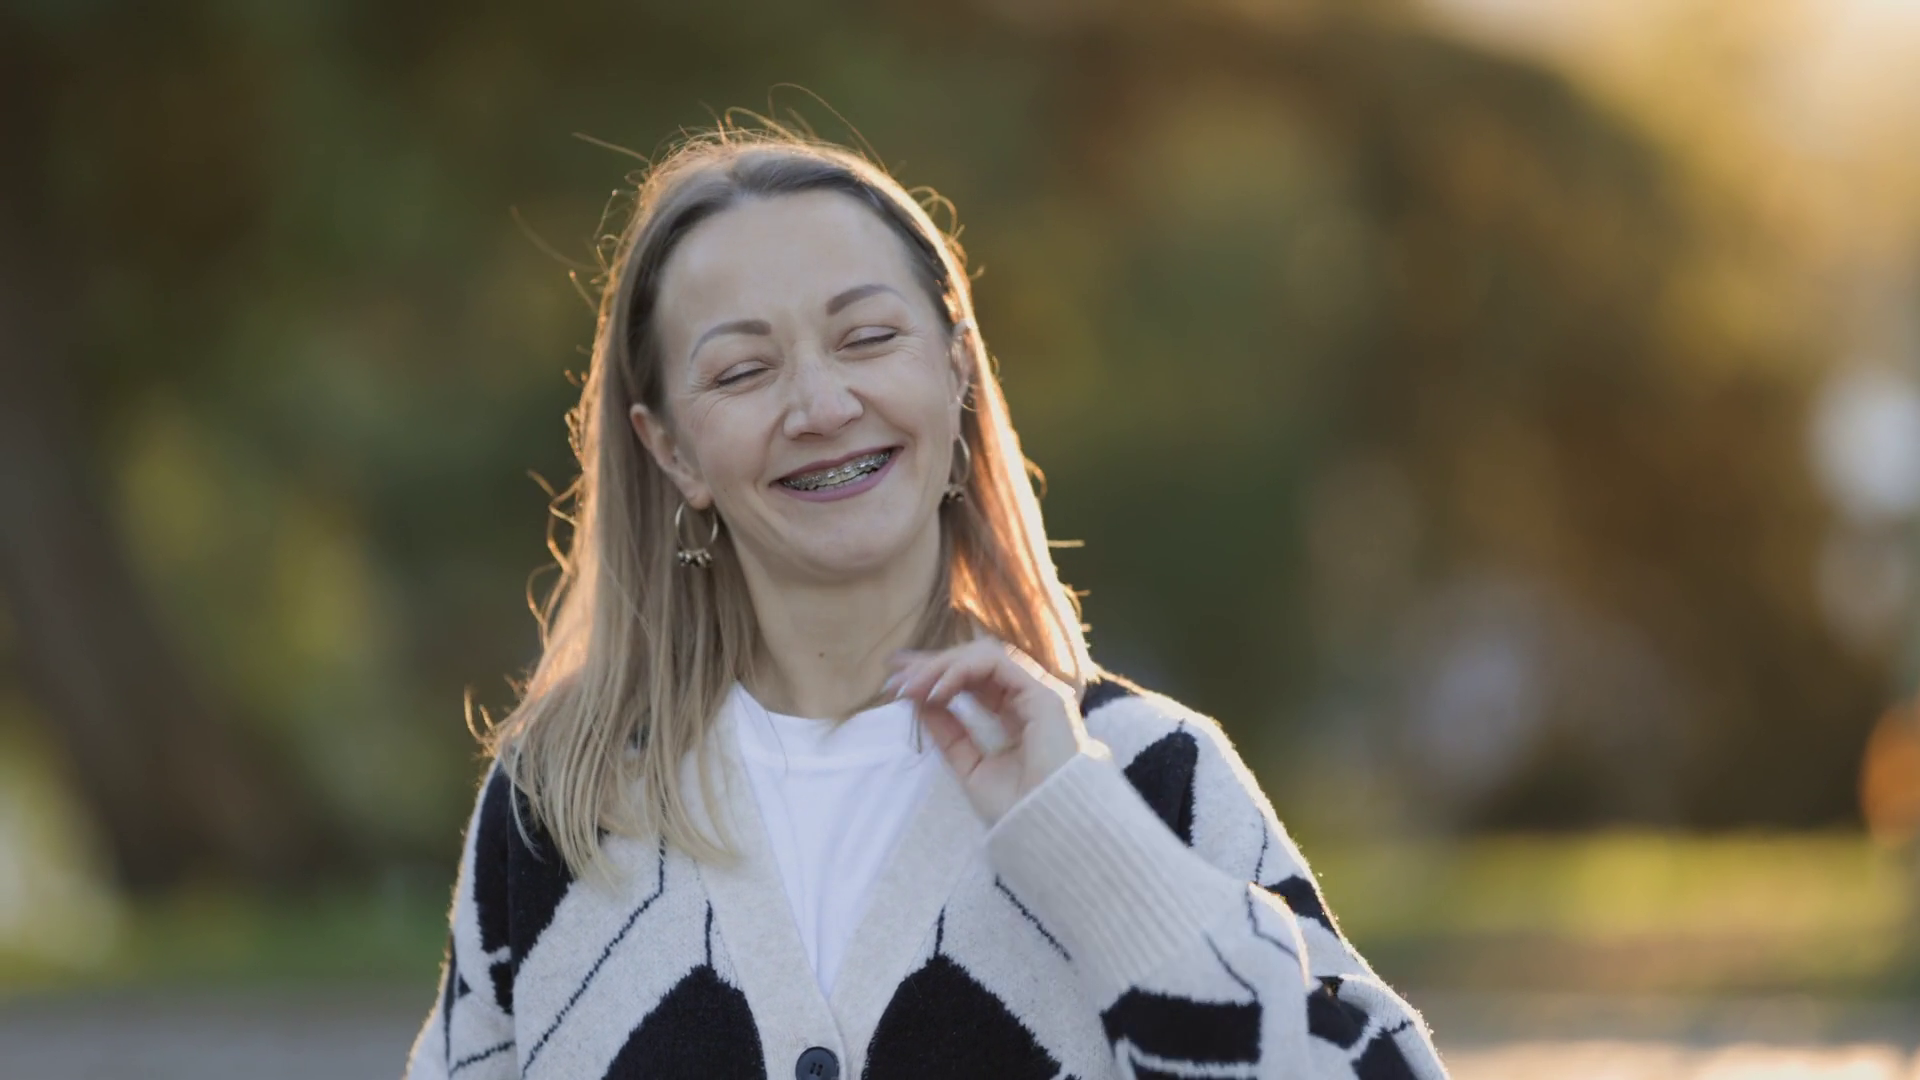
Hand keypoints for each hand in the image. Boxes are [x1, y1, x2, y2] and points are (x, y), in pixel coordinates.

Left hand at [884, 637, 1091, 826]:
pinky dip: (961, 671)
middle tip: (893, 679)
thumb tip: (920, 701)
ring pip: (983, 657)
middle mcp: (1028, 699)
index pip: (972, 681)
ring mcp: (1038, 693)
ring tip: (911, 688)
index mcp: (1015, 717)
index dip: (935, 676)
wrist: (1049, 833)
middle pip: (975, 665)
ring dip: (941, 666)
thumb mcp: (969, 766)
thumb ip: (949, 732)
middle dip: (931, 666)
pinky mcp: (1044, 694)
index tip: (898, 685)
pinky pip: (996, 663)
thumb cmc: (1019, 810)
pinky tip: (937, 691)